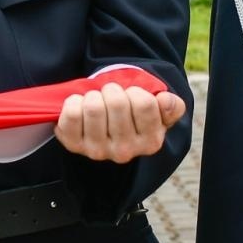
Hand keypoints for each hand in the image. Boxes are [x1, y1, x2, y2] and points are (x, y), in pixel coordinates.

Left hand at [55, 82, 183, 162]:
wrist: (106, 128)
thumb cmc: (134, 115)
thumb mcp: (159, 111)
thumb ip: (171, 106)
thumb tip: (165, 100)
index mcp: (151, 142)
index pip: (144, 103)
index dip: (136, 91)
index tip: (132, 97)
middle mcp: (125, 152)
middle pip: (117, 102)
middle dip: (113, 90)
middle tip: (111, 96)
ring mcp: (98, 151)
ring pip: (93, 107)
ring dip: (94, 95)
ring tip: (97, 101)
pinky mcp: (74, 145)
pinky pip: (71, 114)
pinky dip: (73, 102)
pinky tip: (81, 107)